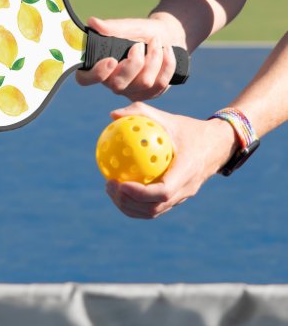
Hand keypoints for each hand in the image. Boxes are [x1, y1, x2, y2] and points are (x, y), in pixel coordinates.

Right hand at [76, 15, 184, 100]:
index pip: (85, 79)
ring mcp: (131, 91)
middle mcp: (112, 82)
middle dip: (134, 63)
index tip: (111, 60)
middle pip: (118, 85)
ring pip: (144, 83)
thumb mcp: (129, 26)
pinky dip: (167, 63)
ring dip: (154, 58)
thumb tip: (92, 22)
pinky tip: (167, 51)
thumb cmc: (142, 32)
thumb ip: (112, 27)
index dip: (96, 74)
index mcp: (100, 66)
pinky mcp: (149, 94)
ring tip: (156, 42)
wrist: (167, 36)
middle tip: (139, 45)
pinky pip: (160, 84)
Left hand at [104, 102, 238, 218]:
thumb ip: (141, 113)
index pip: (163, 191)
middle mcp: (186, 189)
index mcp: (187, 171)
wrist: (217, 145)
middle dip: (128, 202)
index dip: (140, 193)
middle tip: (109, 185)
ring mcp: (182, 197)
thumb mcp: (168, 118)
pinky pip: (154, 207)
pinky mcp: (177, 199)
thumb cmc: (189, 129)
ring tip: (111, 189)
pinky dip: (135, 204)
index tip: (120, 183)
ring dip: (129, 206)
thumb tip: (113, 115)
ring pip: (153, 212)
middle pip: (154, 208)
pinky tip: (120, 189)